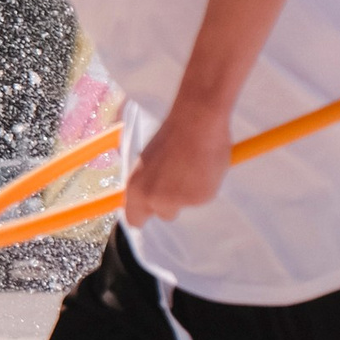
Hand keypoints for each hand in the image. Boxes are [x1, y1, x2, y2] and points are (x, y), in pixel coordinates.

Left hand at [124, 105, 231, 225]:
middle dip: (171, 203)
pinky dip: (205, 185)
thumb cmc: (172, 135)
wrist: (196, 121)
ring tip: (192, 165)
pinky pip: (203, 196)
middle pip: (163, 214)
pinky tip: (204, 165)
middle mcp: (154, 199)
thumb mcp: (147, 161)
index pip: (134, 219)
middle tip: (178, 182)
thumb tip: (147, 198)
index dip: (144, 215)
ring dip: (188, 193)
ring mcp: (178, 200)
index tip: (150, 212)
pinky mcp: (201, 197)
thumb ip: (147, 183)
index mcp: (136, 189)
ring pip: (185, 204)